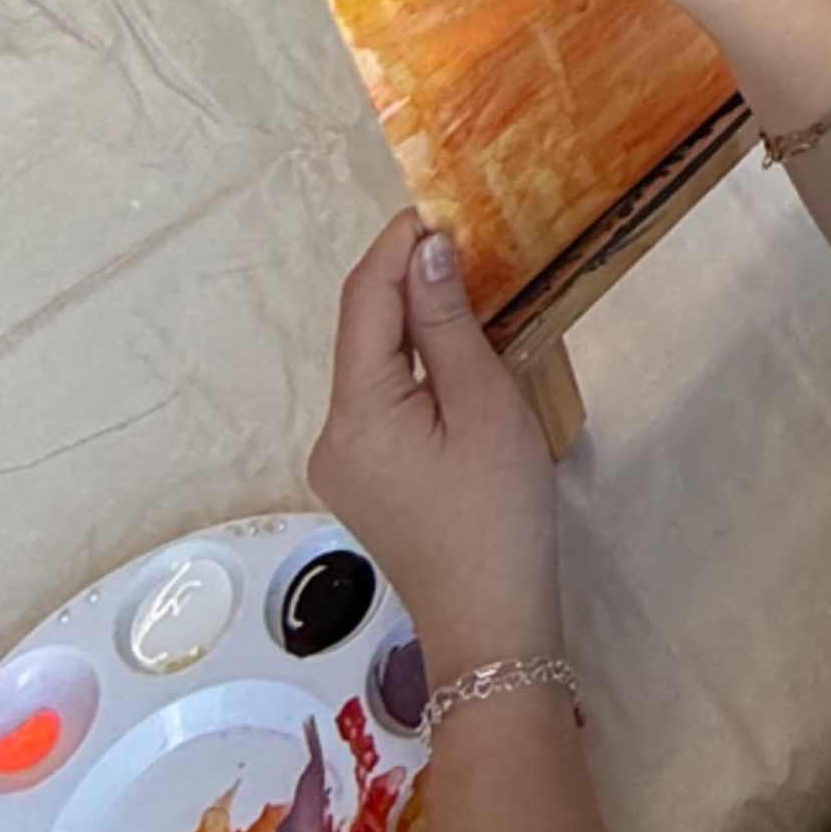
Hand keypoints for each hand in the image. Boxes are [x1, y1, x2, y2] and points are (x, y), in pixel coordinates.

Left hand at [310, 211, 560, 677]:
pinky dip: (414, 366)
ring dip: (412, 322)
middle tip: (467, 238)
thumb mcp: (485, 409)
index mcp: (356, 413)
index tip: (443, 205)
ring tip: (471, 285)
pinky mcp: (365, 482)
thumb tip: (428, 252)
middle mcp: (332, 434)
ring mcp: (344, 463)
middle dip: (406, 279)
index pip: (364, 300)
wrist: (493, 626)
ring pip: (372, 367)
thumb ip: (448, 326)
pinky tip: (456, 355)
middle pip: (361, 332)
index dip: (398, 245)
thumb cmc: (499, 515)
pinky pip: (382, 402)